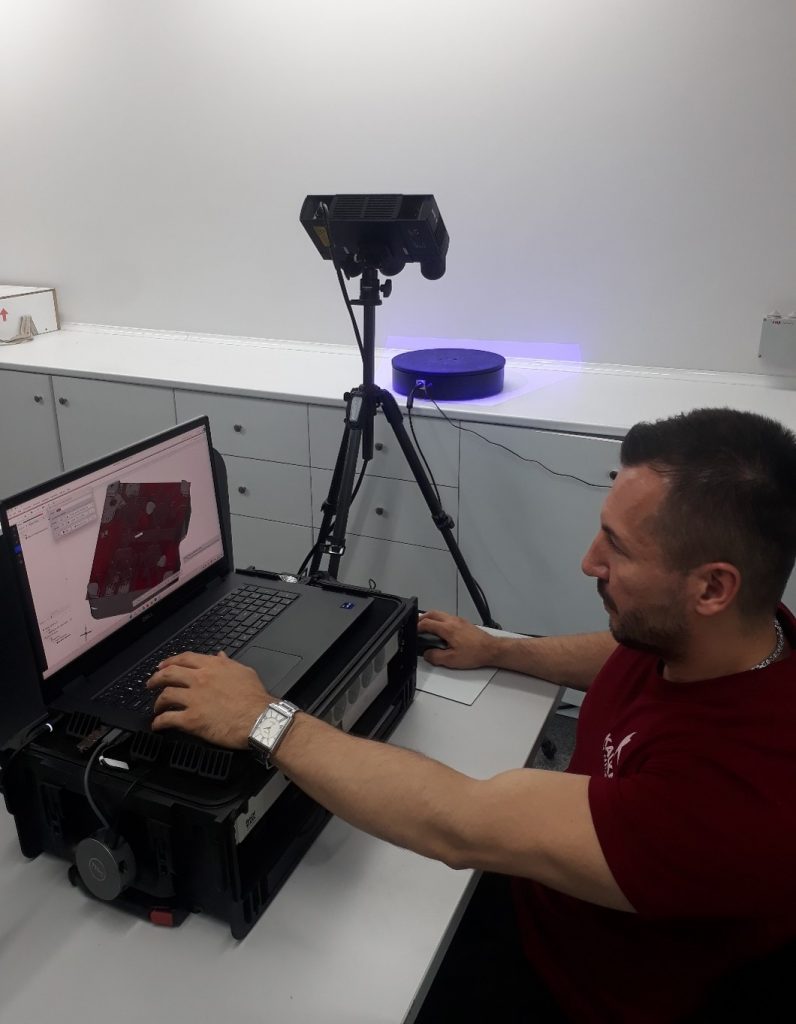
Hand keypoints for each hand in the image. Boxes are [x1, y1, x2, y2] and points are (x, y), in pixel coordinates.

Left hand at [146, 651, 270, 748]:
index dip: (170, 661)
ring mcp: (194, 699)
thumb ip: (228, 663)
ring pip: (165, 695)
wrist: (261, 719)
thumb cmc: (256, 698)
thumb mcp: (244, 672)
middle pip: (169, 674)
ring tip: (156, 708)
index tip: (163, 665)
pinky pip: (168, 719)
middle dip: (156, 679)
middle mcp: (200, 679)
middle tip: (151, 684)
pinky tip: (157, 725)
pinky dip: (159, 722)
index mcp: (212, 666)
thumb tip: (220, 656)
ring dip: (157, 702)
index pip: (184, 658)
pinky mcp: (191, 720)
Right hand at [416, 610, 498, 668]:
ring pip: (440, 614)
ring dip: (431, 618)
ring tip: (427, 627)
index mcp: (447, 629)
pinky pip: (448, 617)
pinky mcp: (464, 623)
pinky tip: (441, 630)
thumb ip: (435, 657)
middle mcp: (452, 621)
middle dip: (422, 618)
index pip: (426, 623)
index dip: (416, 627)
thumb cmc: (474, 654)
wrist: (492, 649)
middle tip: (416, 625)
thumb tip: (427, 654)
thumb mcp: (451, 660)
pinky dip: (440, 620)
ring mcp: (459, 620)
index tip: (412, 631)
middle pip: (432, 613)